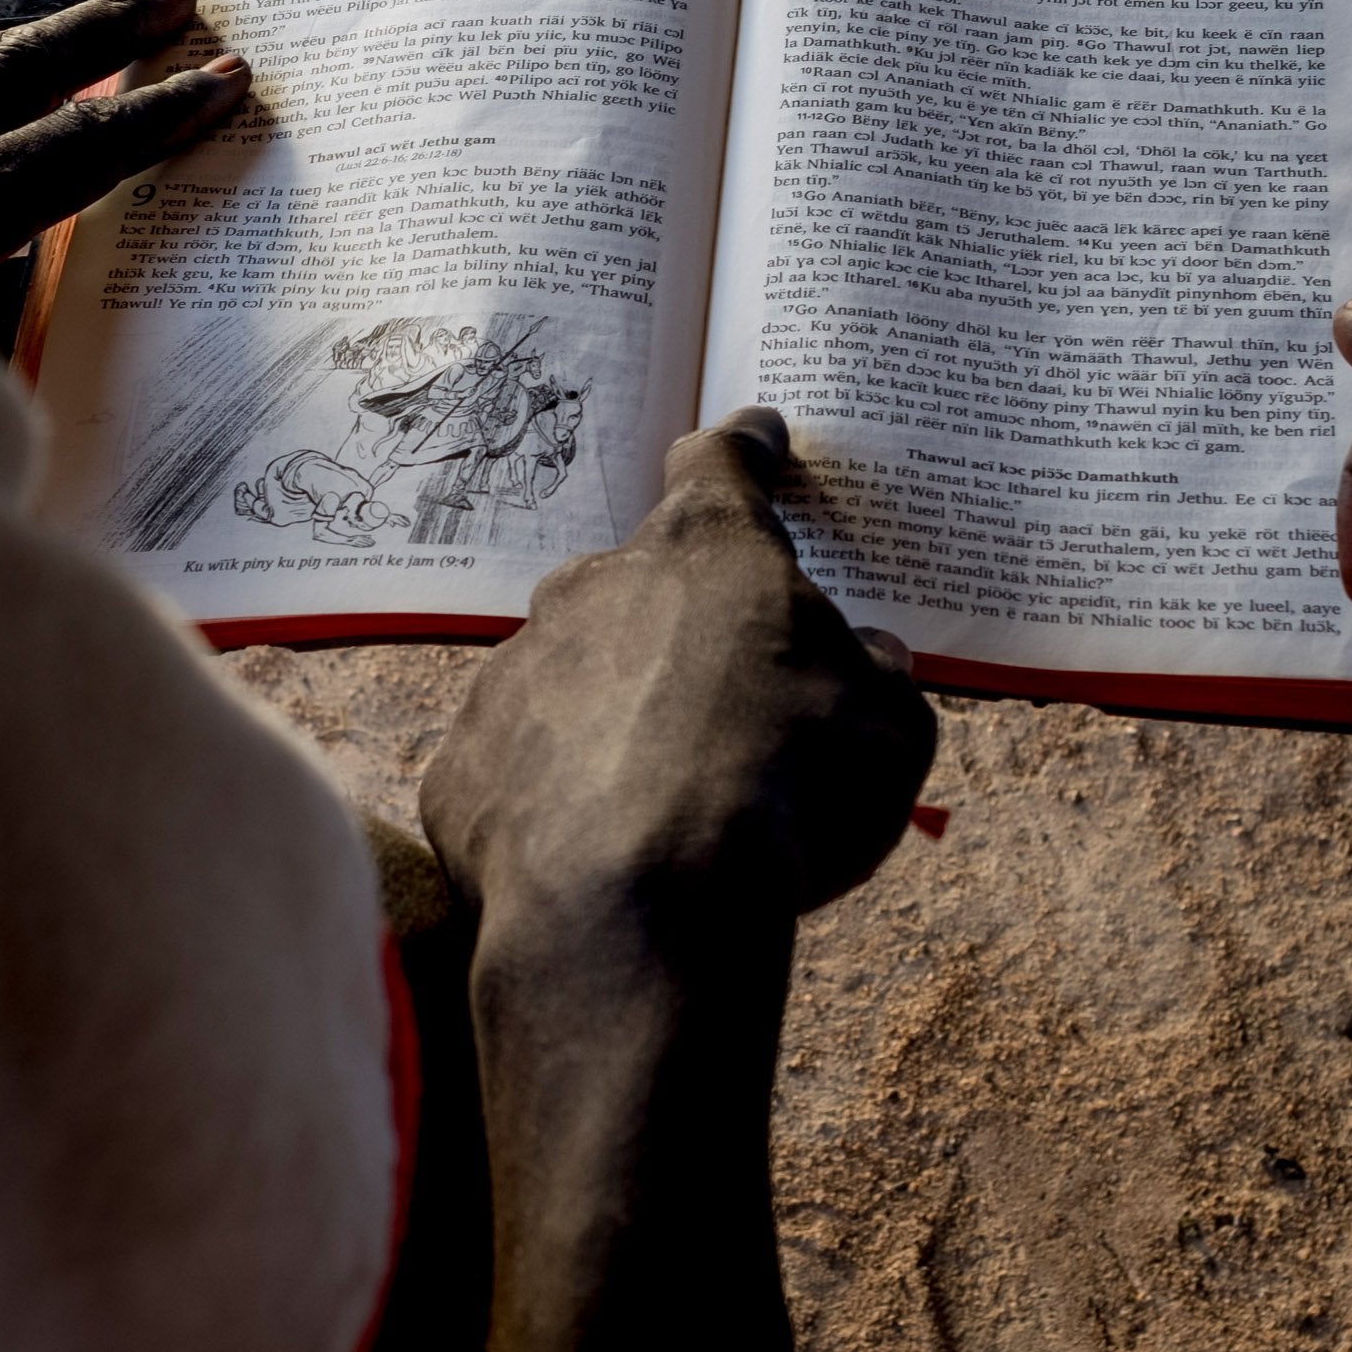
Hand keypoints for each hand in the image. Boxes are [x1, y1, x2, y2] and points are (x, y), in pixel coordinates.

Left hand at [424, 410, 936, 943]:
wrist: (637, 912)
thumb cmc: (786, 797)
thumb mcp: (888, 734)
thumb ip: (877, 681)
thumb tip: (872, 657)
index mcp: (707, 556)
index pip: (722, 469)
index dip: (745, 454)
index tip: (757, 439)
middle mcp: (596, 590)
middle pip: (639, 585)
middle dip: (677, 629)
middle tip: (724, 705)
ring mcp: (514, 673)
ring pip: (568, 676)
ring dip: (609, 718)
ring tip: (660, 808)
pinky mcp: (463, 764)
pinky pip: (515, 766)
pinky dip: (551, 797)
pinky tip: (593, 856)